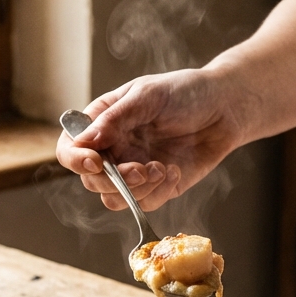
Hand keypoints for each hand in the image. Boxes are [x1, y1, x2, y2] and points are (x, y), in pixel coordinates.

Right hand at [55, 69, 249, 210]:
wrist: (224, 109)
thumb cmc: (185, 92)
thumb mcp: (148, 96)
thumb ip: (115, 119)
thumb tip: (84, 142)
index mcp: (102, 122)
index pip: (71, 146)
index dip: (76, 159)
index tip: (96, 163)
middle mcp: (112, 149)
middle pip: (91, 180)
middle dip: (114, 180)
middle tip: (140, 169)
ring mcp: (132, 170)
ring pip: (114, 199)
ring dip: (136, 190)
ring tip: (161, 168)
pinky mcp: (156, 187)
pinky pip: (144, 204)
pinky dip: (159, 191)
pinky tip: (175, 171)